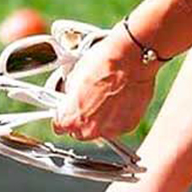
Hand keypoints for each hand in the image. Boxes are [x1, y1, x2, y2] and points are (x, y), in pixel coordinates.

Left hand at [52, 25, 158, 141]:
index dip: (62, 116)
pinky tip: (118, 100)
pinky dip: (115, 117)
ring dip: (99, 119)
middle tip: (87, 101)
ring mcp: (109, 131)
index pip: (59, 127)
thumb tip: (71, 98)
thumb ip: (70, 96)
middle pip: (79, 132)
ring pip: (98, 131)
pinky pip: (115, 126)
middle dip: (81, 119)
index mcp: (71, 118)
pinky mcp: (126, 127)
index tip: (65, 111)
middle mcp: (89, 130)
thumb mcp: (74, 75)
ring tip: (105, 97)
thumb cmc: (104, 62)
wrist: (132, 59)